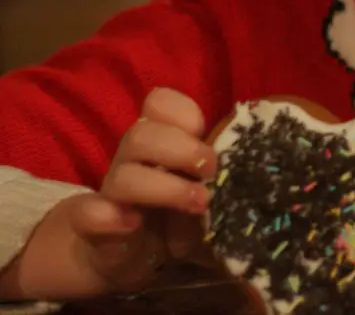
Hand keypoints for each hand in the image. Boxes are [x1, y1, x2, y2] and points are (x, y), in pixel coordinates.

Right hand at [2, 89, 218, 299]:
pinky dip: (107, 216)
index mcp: (162, 143)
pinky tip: (132, 222)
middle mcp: (134, 160)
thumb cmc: (178, 217)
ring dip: (163, 187)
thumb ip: (226, 181)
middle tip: (213, 171)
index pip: (160, 104)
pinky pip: (86, 214)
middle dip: (182, 149)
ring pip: (123, 175)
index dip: (183, 111)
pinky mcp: (94, 228)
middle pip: (142, 134)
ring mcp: (112, 193)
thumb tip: (261, 177)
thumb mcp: (208, 194)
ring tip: (198, 203)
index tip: (206, 131)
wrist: (128, 256)